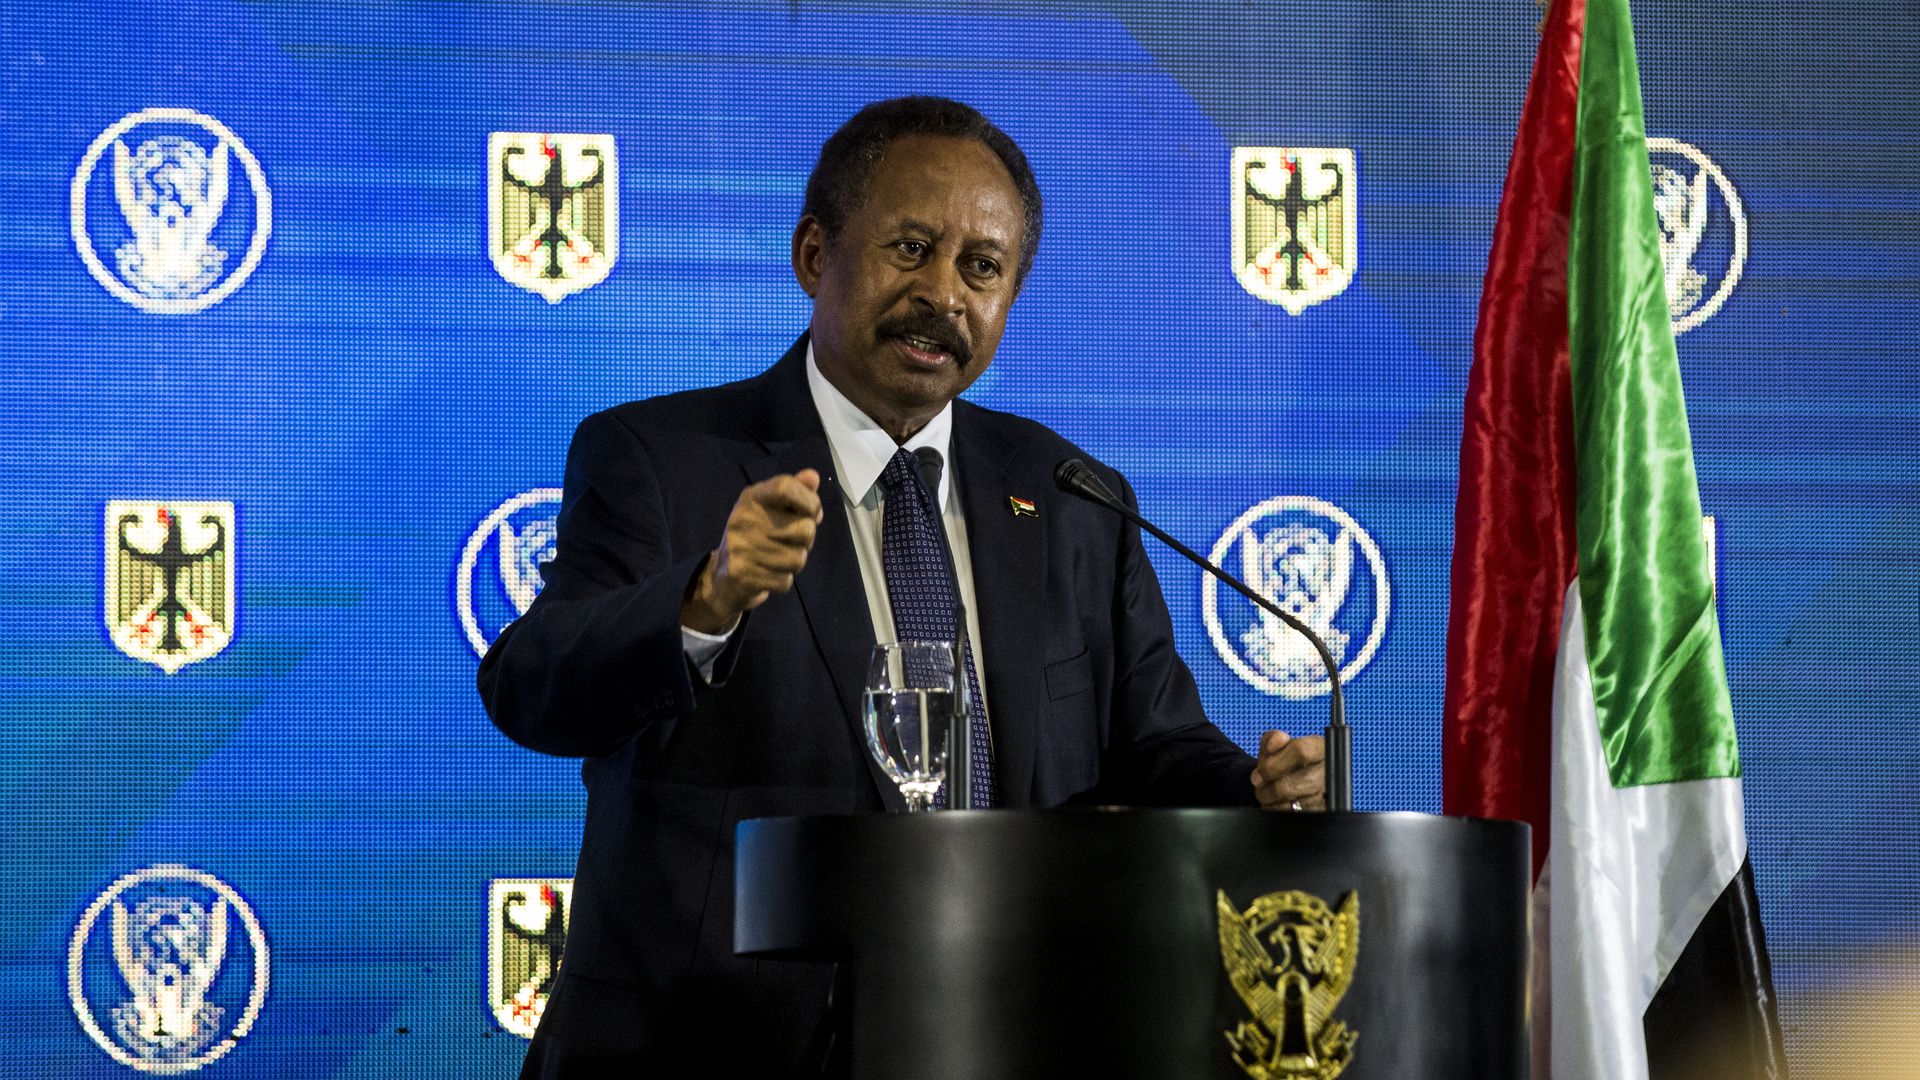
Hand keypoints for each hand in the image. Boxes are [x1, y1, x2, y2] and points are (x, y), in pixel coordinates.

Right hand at [681, 470, 824, 632]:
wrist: (724, 574)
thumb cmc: (758, 535)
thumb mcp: (773, 508)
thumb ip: (796, 491)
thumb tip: (813, 476)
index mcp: (752, 497)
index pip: (785, 487)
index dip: (809, 500)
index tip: (811, 512)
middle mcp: (744, 518)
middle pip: (805, 529)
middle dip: (807, 539)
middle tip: (791, 540)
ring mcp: (741, 546)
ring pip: (798, 559)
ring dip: (795, 561)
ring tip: (779, 557)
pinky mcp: (742, 574)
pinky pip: (785, 580)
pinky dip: (783, 580)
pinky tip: (769, 572)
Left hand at [1251, 730, 1326, 810]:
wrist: (1295, 777)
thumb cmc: (1286, 759)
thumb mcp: (1277, 744)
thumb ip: (1273, 739)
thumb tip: (1274, 742)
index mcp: (1320, 747)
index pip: (1301, 751)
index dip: (1275, 763)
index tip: (1259, 772)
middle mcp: (1329, 769)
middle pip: (1294, 782)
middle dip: (1270, 787)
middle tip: (1258, 787)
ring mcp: (1329, 793)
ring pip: (1295, 803)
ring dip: (1273, 802)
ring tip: (1264, 796)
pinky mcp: (1325, 810)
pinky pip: (1299, 815)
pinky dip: (1281, 812)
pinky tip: (1274, 805)